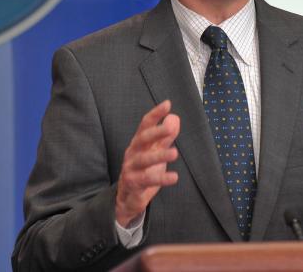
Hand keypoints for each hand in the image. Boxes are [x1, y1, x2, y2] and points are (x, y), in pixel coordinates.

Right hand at [115, 100, 180, 226]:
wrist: (127, 198)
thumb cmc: (143, 171)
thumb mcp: (155, 152)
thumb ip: (165, 136)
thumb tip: (175, 118)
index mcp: (138, 143)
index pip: (144, 125)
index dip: (155, 114)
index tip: (167, 104)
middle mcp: (132, 153)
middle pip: (143, 139)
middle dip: (156, 132)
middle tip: (171, 128)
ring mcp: (130, 168)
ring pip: (143, 160)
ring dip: (159, 156)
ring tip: (175, 153)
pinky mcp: (133, 183)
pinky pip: (146, 180)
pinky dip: (161, 178)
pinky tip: (174, 177)